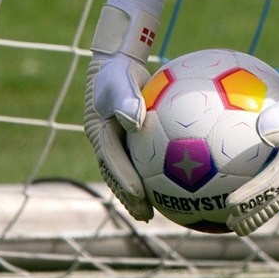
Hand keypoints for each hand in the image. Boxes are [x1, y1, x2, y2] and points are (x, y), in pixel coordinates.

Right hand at [80, 0, 167, 222]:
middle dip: (131, 197)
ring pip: (129, 172)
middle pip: (118, 176)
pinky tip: (179, 184)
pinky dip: (157, 173)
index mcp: (99, 133)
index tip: (140, 196)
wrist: (117, 62)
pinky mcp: (130, 140)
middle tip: (147, 215)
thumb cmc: (119, 69)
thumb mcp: (120, 81)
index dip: (125, 182)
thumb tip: (136, 120)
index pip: (112, 163)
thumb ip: (127, 99)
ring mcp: (117, 143)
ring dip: (141, 193)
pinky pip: (144, 159)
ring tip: (160, 210)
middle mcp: (106, 142)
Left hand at [225, 32, 278, 235]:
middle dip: (255, 213)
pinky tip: (261, 189)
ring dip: (263, 207)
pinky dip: (272, 192)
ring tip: (244, 219)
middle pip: (276, 197)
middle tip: (233, 227)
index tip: (231, 208)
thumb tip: (260, 133)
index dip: (251, 197)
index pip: (271, 183)